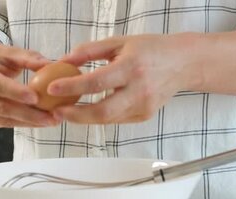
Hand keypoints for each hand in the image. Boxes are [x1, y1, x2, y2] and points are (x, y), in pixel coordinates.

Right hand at [0, 32, 57, 128]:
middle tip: (52, 116)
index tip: (36, 98)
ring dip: (30, 122)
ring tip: (51, 120)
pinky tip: (40, 121)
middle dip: (29, 114)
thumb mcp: (7, 52)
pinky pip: (4, 124)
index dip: (16, 92)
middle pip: (1, 107)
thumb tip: (50, 64)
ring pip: (4, 120)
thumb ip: (28, 57)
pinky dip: (23, 123)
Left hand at [49, 34, 201, 123]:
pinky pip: (116, 119)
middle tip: (56, 111)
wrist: (182, 64)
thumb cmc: (150, 50)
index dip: (72, 87)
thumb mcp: (120, 42)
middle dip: (76, 115)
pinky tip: (87, 111)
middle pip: (102, 111)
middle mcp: (139, 90)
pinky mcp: (145, 116)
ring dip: (84, 118)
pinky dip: (100, 117)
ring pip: (108, 119)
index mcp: (131, 67)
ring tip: (67, 111)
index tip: (52, 88)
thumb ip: (90, 51)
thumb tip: (64, 60)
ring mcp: (144, 106)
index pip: (96, 81)